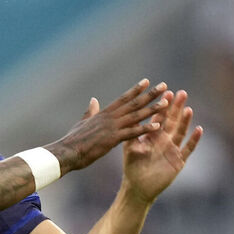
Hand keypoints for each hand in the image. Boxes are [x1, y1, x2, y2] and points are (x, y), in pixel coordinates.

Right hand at [47, 79, 168, 172]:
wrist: (67, 152)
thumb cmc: (72, 140)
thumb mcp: (81, 122)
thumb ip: (90, 111)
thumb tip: (93, 100)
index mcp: (103, 114)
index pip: (123, 99)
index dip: (136, 90)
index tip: (147, 81)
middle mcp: (110, 118)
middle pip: (134, 103)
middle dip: (150, 94)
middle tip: (164, 86)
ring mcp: (112, 128)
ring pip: (136, 116)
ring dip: (152, 109)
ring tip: (166, 103)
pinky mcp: (113, 139)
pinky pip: (133, 133)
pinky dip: (145, 129)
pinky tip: (157, 126)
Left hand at [121, 89, 202, 203]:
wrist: (138, 187)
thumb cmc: (132, 167)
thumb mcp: (130, 148)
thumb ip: (131, 133)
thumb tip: (127, 116)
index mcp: (152, 135)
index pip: (159, 118)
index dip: (163, 106)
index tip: (166, 92)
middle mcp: (164, 140)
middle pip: (172, 121)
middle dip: (176, 108)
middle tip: (182, 93)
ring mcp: (173, 149)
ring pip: (180, 132)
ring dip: (185, 121)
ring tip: (188, 108)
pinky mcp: (178, 160)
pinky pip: (188, 148)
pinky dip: (193, 139)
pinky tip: (199, 129)